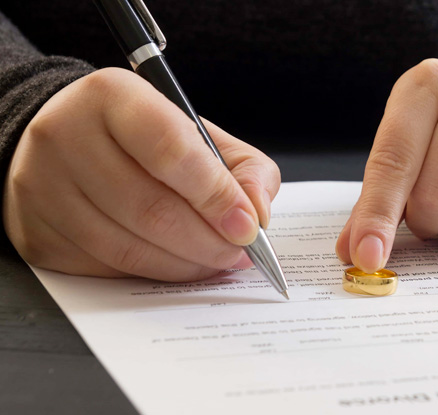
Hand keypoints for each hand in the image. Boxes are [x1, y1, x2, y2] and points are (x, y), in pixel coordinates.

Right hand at [3, 68, 279, 280]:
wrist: (68, 140)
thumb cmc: (142, 137)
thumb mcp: (199, 133)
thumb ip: (243, 167)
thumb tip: (257, 213)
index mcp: (113, 96)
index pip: (171, 150)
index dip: (216, 195)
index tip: (248, 227)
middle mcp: (67, 136)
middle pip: (150, 208)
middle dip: (208, 241)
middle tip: (239, 254)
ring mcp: (43, 187)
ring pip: (127, 246)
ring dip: (185, 264)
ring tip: (216, 261)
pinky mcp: (36, 232)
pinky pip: (105, 267)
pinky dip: (153, 273)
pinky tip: (178, 264)